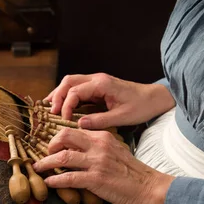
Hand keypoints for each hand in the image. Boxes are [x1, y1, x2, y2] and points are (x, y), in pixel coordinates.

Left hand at [32, 128, 174, 203]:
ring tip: (39, 168)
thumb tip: (83, 151)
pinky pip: (69, 177)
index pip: (75, 130)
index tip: (52, 144)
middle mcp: (98, 145)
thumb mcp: (117, 152)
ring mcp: (96, 162)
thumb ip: (100, 148)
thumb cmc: (134, 174)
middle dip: (50, 145)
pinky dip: (56, 180)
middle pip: (65, 136)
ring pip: (62, 156)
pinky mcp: (96, 179)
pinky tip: (50, 182)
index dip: (59, 137)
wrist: (150, 188)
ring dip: (46, 163)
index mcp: (103, 137)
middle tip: (45, 154)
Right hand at [45, 73, 174, 128]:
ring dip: (59, 93)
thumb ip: (100, 120)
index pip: (75, 91)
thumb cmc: (141, 107)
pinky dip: (67, 95)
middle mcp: (97, 79)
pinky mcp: (98, 87)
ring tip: (49, 107)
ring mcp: (97, 81)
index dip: (66, 105)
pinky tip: (61, 105)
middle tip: (50, 112)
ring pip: (71, 82)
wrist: (154, 98)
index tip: (64, 120)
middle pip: (69, 81)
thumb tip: (79, 125)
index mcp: (102, 84)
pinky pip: (78, 88)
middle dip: (57, 95)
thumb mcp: (122, 117)